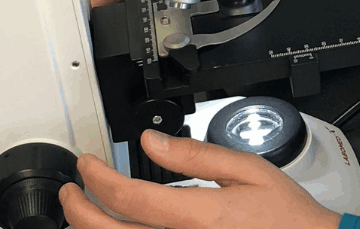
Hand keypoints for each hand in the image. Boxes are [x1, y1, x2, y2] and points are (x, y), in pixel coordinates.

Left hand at [58, 129, 343, 228]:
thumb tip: (152, 142)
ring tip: (86, 213)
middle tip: (73, 189)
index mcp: (196, 216)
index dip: (96, 176)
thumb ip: (195, 155)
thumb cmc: (286, 218)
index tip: (88, 163)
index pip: (125, 197)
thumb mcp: (248, 170)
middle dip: (77, 208)